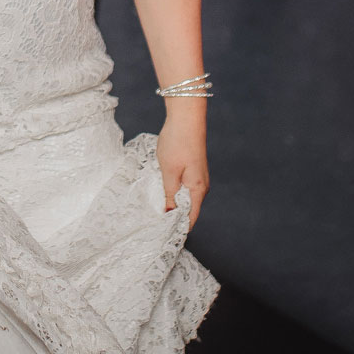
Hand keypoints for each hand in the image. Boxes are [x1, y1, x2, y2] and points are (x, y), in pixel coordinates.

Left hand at [158, 104, 208, 226]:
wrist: (186, 116)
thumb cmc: (178, 142)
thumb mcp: (169, 172)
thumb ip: (169, 195)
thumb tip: (169, 214)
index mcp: (198, 190)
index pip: (189, 219)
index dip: (176, 229)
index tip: (160, 236)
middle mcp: (201, 186)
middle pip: (188, 210)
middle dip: (172, 217)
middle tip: (152, 224)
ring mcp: (198, 177)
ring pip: (185, 197)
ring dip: (171, 203)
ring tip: (153, 209)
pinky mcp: (193, 168)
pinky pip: (184, 187)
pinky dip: (173, 191)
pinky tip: (160, 190)